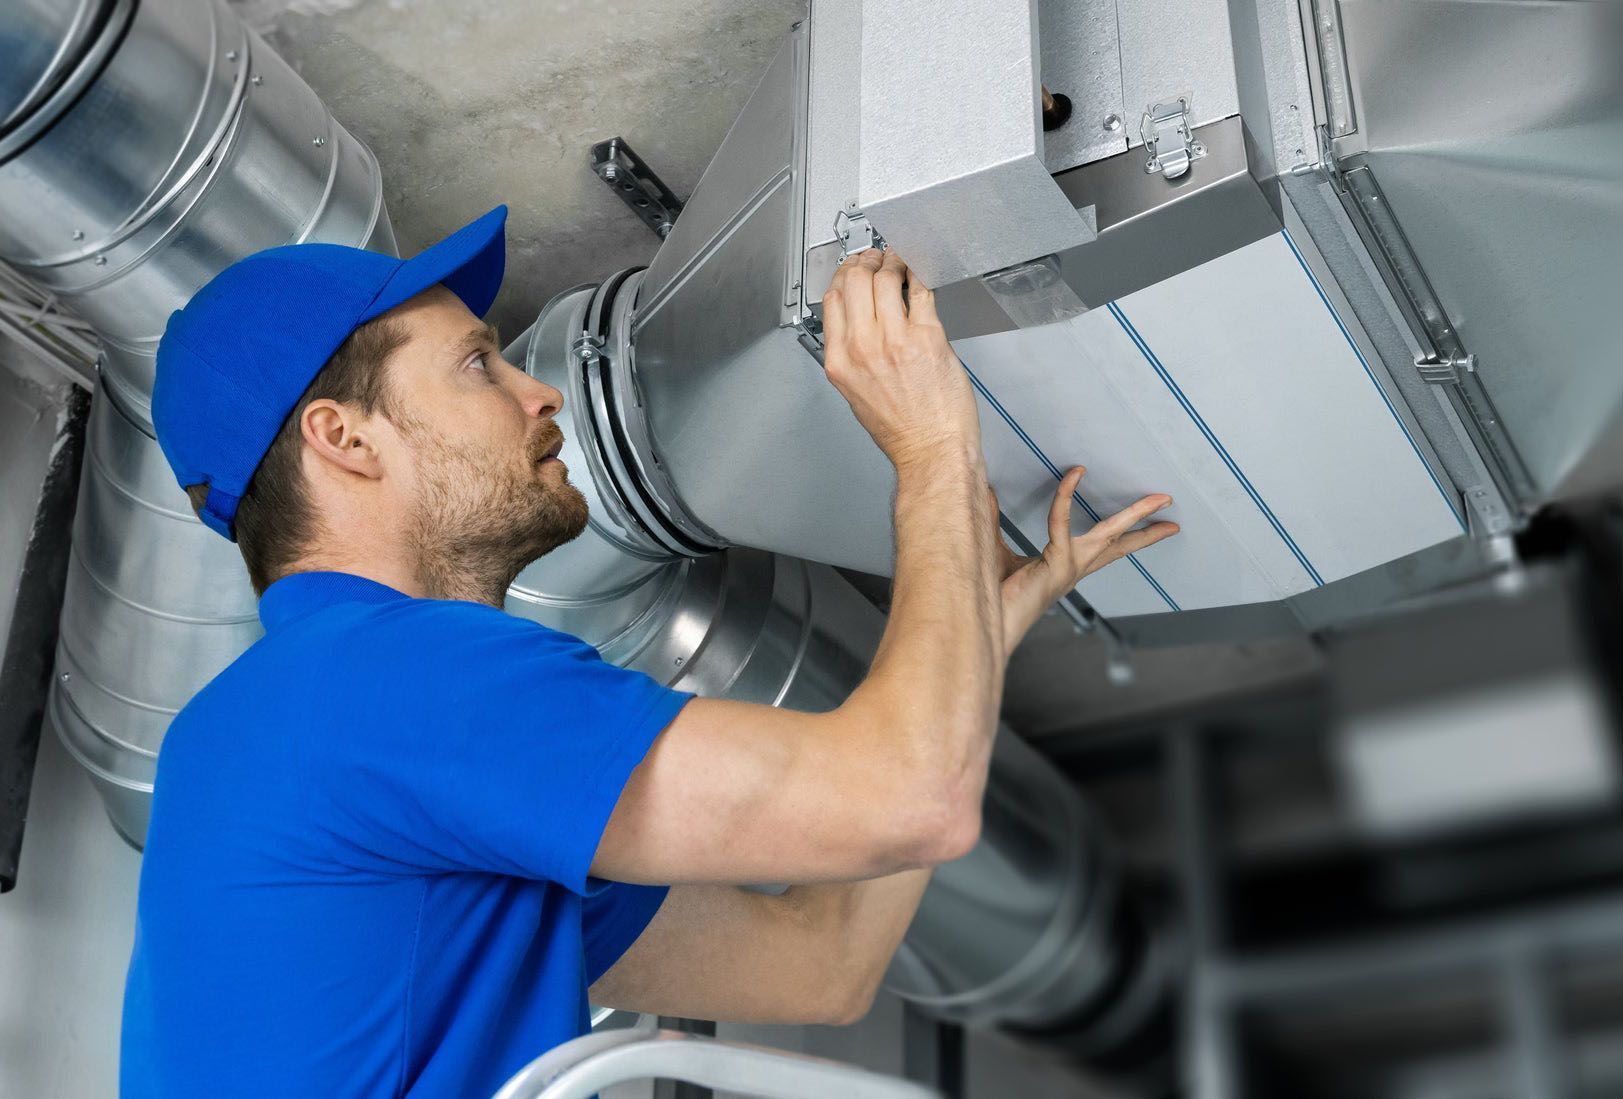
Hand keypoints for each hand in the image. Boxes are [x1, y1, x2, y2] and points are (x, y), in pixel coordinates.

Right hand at [820, 249, 980, 470]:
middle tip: (877, 258)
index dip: (842, 275)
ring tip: (900, 264)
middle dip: (866, 261)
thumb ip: (851, 356)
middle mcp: (863, 347)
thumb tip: (858, 323)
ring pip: (886, 279)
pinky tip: (920, 275)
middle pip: (854, 280)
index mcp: (840, 361)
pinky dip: (919, 276)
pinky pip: (921, 292)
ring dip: (894, 263)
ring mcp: (895, 339)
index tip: (852, 269)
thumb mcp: (855, 393)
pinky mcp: (928, 336)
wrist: (931, 450)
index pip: (832, 299)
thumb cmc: (900, 430)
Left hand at [992, 467, 1178, 649]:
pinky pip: (1062, 523)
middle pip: (1120, 544)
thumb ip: (994, 521)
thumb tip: (985, 491)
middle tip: (1172, 512)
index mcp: (1067, 566)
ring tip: (1160, 500)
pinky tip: (1074, 475)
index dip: (1125, 531)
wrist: (987, 624)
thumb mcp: (996, 549)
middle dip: (1148, 529)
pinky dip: (1066, 498)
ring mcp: (1069, 568)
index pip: (1105, 548)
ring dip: (1135, 515)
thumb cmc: (992, 593)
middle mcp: (1074, 568)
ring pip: (1110, 535)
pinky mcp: (1055, 564)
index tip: (1142, 515)